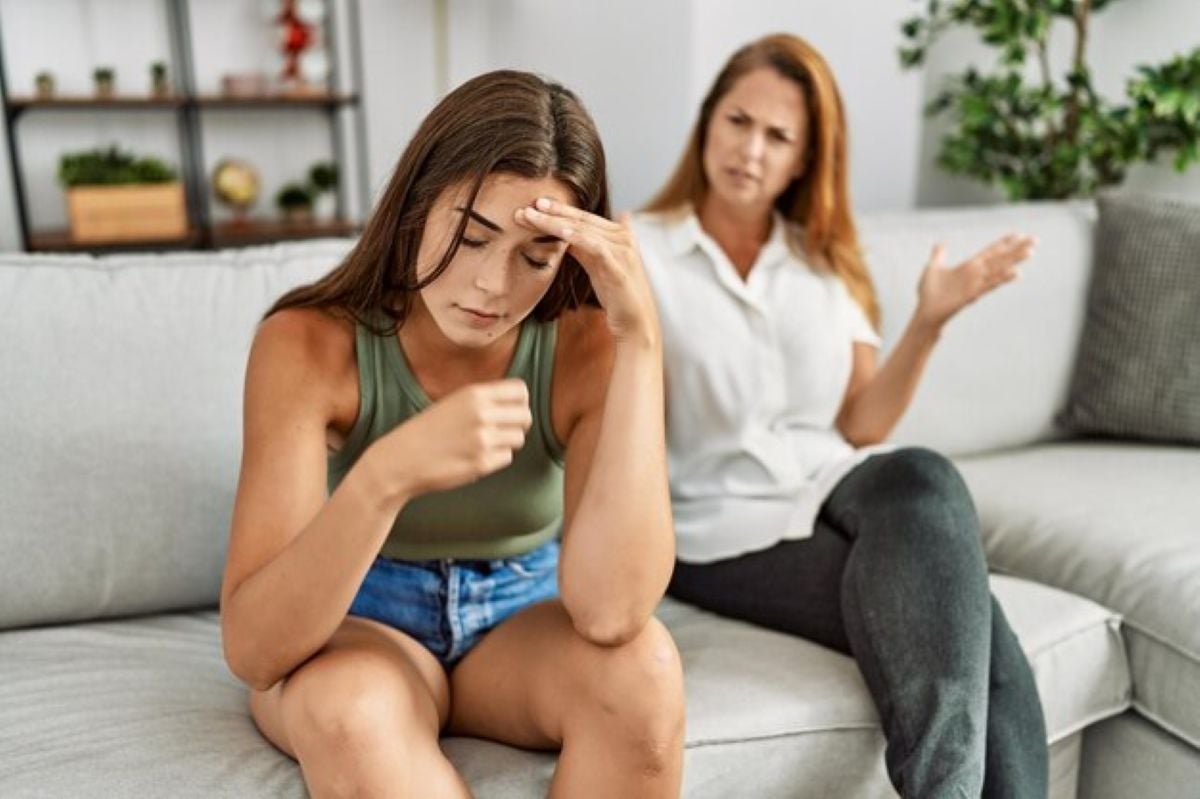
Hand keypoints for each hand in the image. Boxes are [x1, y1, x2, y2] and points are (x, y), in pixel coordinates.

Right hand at [369, 378, 531, 498]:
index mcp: (474, 394)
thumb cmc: (426, 431)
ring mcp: (482, 440)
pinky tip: (475, 457)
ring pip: (518, 438)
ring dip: (507, 442)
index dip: (520, 401)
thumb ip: (483, 401)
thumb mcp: (453, 403)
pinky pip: (506, 458)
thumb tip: (519, 404)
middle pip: (525, 416)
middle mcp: (481, 414)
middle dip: (518, 424)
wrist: (401, 459)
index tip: (510, 409)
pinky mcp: (481, 463)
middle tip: (502, 430)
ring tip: (485, 443)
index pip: (520, 390)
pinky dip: (495, 459)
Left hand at [515, 199, 658, 344]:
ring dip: (555, 222)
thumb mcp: (595, 266)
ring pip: (583, 229)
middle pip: (581, 220)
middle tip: (528, 205)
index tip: (535, 205)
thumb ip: (582, 247)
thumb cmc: (616, 295)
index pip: (583, 218)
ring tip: (532, 215)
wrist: (636, 322)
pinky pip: (595, 247)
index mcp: (617, 234)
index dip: (559, 210)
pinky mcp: (618, 266)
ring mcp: (622, 250)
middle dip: (552, 212)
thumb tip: (564, 232)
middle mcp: (621, 237)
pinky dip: (577, 237)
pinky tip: (560, 232)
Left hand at [915, 233, 1035, 328]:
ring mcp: (975, 284)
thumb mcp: (932, 268)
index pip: (990, 252)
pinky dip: (1002, 279)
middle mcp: (976, 274)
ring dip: (1014, 260)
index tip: (1018, 234)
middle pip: (1000, 258)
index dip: (1003, 243)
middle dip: (1017, 249)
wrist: (926, 312)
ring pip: (999, 269)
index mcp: (968, 267)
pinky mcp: (972, 295)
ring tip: (1030, 252)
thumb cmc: (929, 293)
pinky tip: (1015, 273)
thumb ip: (939, 255)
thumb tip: (941, 243)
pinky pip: (989, 285)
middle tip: (1035, 239)